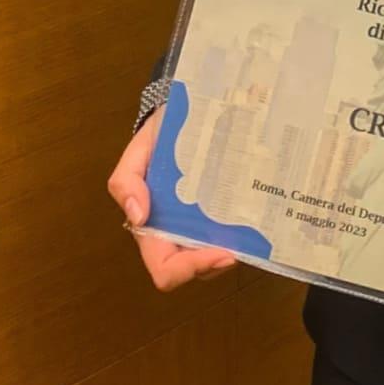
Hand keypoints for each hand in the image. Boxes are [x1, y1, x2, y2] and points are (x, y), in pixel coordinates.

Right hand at [106, 105, 236, 292]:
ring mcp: (203, 226)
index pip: (166, 269)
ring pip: (219, 257)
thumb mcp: (137, 151)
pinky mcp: (222, 214)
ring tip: (253, 226)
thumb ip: (126, 181)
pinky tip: (257, 213)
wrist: (184, 114)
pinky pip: (233, 235)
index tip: (221, 253)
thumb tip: (138, 217)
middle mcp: (178, 234)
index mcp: (153, 229)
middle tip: (243, 243)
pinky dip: (245, 232)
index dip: (190, 269)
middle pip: (199, 270)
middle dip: (220, 263)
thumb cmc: (157, 137)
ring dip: (235, 248)